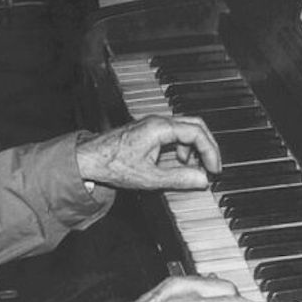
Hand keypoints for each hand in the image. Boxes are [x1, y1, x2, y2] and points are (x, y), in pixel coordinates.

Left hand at [76, 116, 220, 189]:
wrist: (88, 158)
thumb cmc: (113, 164)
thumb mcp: (150, 178)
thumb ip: (179, 178)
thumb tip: (202, 180)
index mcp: (160, 128)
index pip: (197, 133)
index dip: (210, 152)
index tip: (214, 169)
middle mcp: (158, 121)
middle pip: (195, 125)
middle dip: (207, 146)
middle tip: (212, 165)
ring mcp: (153, 123)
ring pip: (185, 128)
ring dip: (194, 147)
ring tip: (193, 167)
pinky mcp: (148, 129)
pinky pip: (174, 132)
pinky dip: (181, 146)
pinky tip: (177, 162)